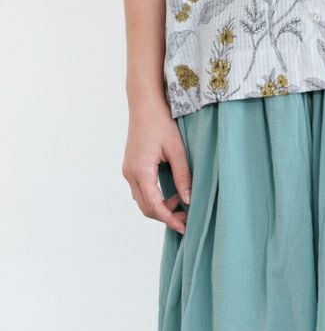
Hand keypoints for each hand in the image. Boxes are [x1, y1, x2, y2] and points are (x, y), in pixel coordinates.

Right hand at [122, 96, 190, 233]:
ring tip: (182, 204)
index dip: (170, 220)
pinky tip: (173, 193)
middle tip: (187, 219)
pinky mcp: (131, 167)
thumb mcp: (177, 150)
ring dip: (161, 208)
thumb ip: (183, 176)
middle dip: (166, 217)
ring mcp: (128, 171)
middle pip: (146, 208)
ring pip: (143, 201)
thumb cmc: (161, 122)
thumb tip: (189, 201)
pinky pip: (142, 191)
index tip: (184, 227)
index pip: (154, 206)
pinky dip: (156, 198)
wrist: (144, 103)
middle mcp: (130, 173)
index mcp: (141, 170)